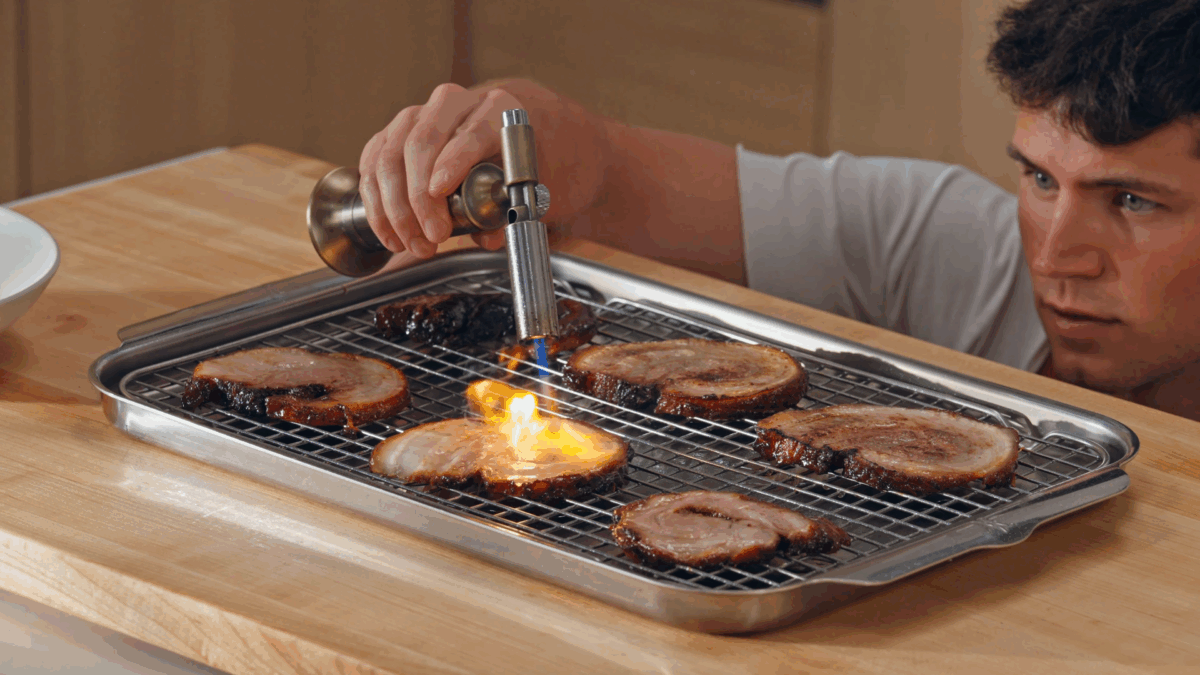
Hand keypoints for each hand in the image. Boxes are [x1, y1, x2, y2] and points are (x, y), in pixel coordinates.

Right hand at [358, 83, 520, 256]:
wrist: (486, 138)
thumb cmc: (502, 162)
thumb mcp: (516, 181)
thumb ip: (505, 211)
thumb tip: (486, 237)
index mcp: (493, 109)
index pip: (469, 133)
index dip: (452, 162)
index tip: (440, 192)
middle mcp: (451, 105)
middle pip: (422, 144)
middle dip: (421, 197)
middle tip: (433, 236)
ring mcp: (415, 116)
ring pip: (390, 157)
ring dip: (396, 209)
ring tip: (413, 243)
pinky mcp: (388, 132)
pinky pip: (371, 167)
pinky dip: (377, 205)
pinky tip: (391, 234)